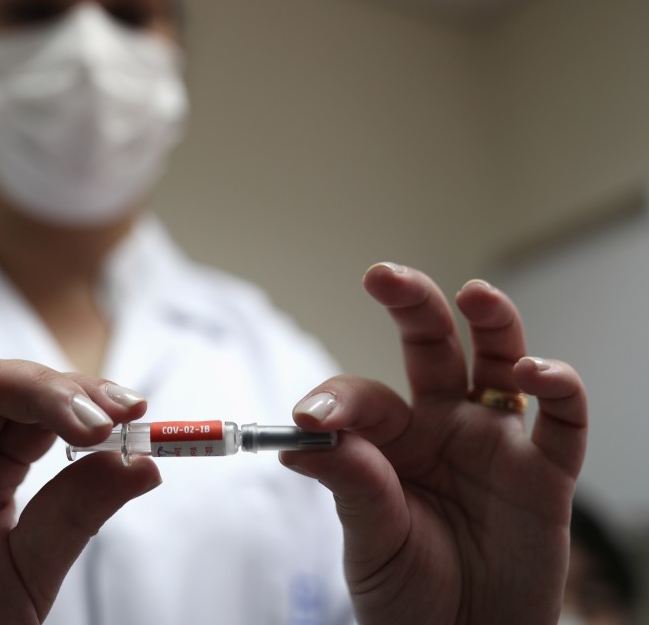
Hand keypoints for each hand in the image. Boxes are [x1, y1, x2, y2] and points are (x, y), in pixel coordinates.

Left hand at [280, 263, 586, 624]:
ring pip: (499, 360)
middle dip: (411, 303)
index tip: (311, 416)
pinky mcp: (545, 474)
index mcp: (389, 440)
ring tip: (473, 295)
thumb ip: (350, 484)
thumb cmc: (407, 594)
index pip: (363, 396)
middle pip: (431, 345)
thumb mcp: (369, 540)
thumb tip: (304, 437)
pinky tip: (535, 370)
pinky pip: (563, 420)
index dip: (338, 398)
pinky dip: (558, 386)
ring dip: (492, 322)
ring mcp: (495, 443)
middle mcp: (442, 427)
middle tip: (382, 275)